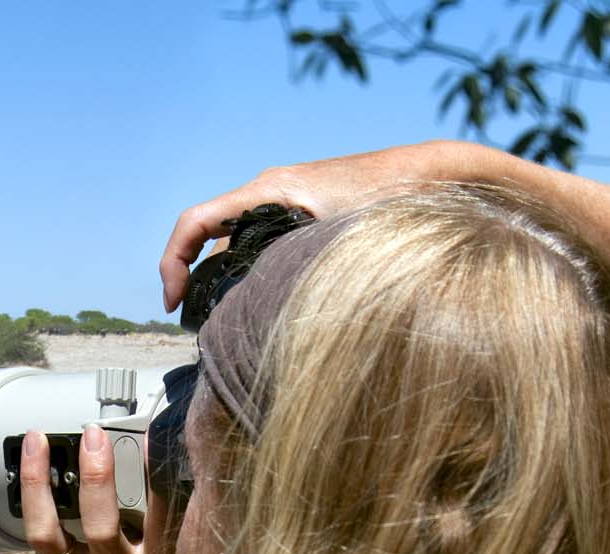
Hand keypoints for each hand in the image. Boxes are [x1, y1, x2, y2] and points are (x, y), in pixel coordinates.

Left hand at [21, 427, 189, 553]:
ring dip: (40, 482)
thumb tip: (184, 472)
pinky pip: (38, 533)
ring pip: (51, 530)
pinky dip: (34, 496)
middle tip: (95, 435)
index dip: (161, 474)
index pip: (166, 516)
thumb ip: (181, 537)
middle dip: (98, 477)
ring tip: (39, 440)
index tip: (157, 436)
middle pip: (102, 526)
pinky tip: (32, 462)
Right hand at [158, 140, 482, 312]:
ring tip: (228, 321)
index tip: (174, 302)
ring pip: (235, 241)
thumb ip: (300, 266)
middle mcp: (271, 190)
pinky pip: (261, 241)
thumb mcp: (342, 237)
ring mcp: (288, 200)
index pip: (195, 222)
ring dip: (224, 278)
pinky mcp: (306, 212)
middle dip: (195, 279)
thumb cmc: (396, 196)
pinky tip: (266, 302)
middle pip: (210, 236)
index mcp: (269, 190)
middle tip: (197, 324)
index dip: (173, 262)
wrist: (436, 171)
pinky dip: (250, 270)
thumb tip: (266, 315)